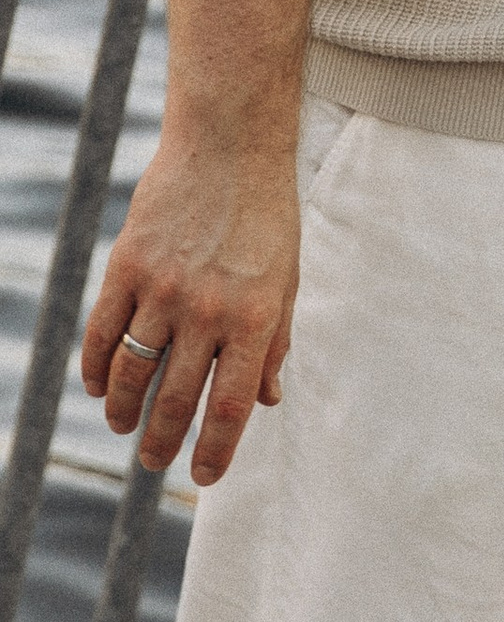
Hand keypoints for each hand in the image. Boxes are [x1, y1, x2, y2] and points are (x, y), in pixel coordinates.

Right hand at [81, 133, 301, 484]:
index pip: (232, 407)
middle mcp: (209, 311)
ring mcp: (163, 290)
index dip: (215, 451)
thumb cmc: (267, 214)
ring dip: (125, 412)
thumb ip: (276, 342)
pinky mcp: (127, 268)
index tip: (203, 476)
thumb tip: (269, 400)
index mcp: (257, 318)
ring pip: (132, 375)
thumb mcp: (288, 279)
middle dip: (164, 442)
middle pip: (177, 400)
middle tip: (156, 462)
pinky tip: (99, 386)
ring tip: (124, 427)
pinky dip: (96, 369)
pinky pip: (103, 335)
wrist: (230, 144)